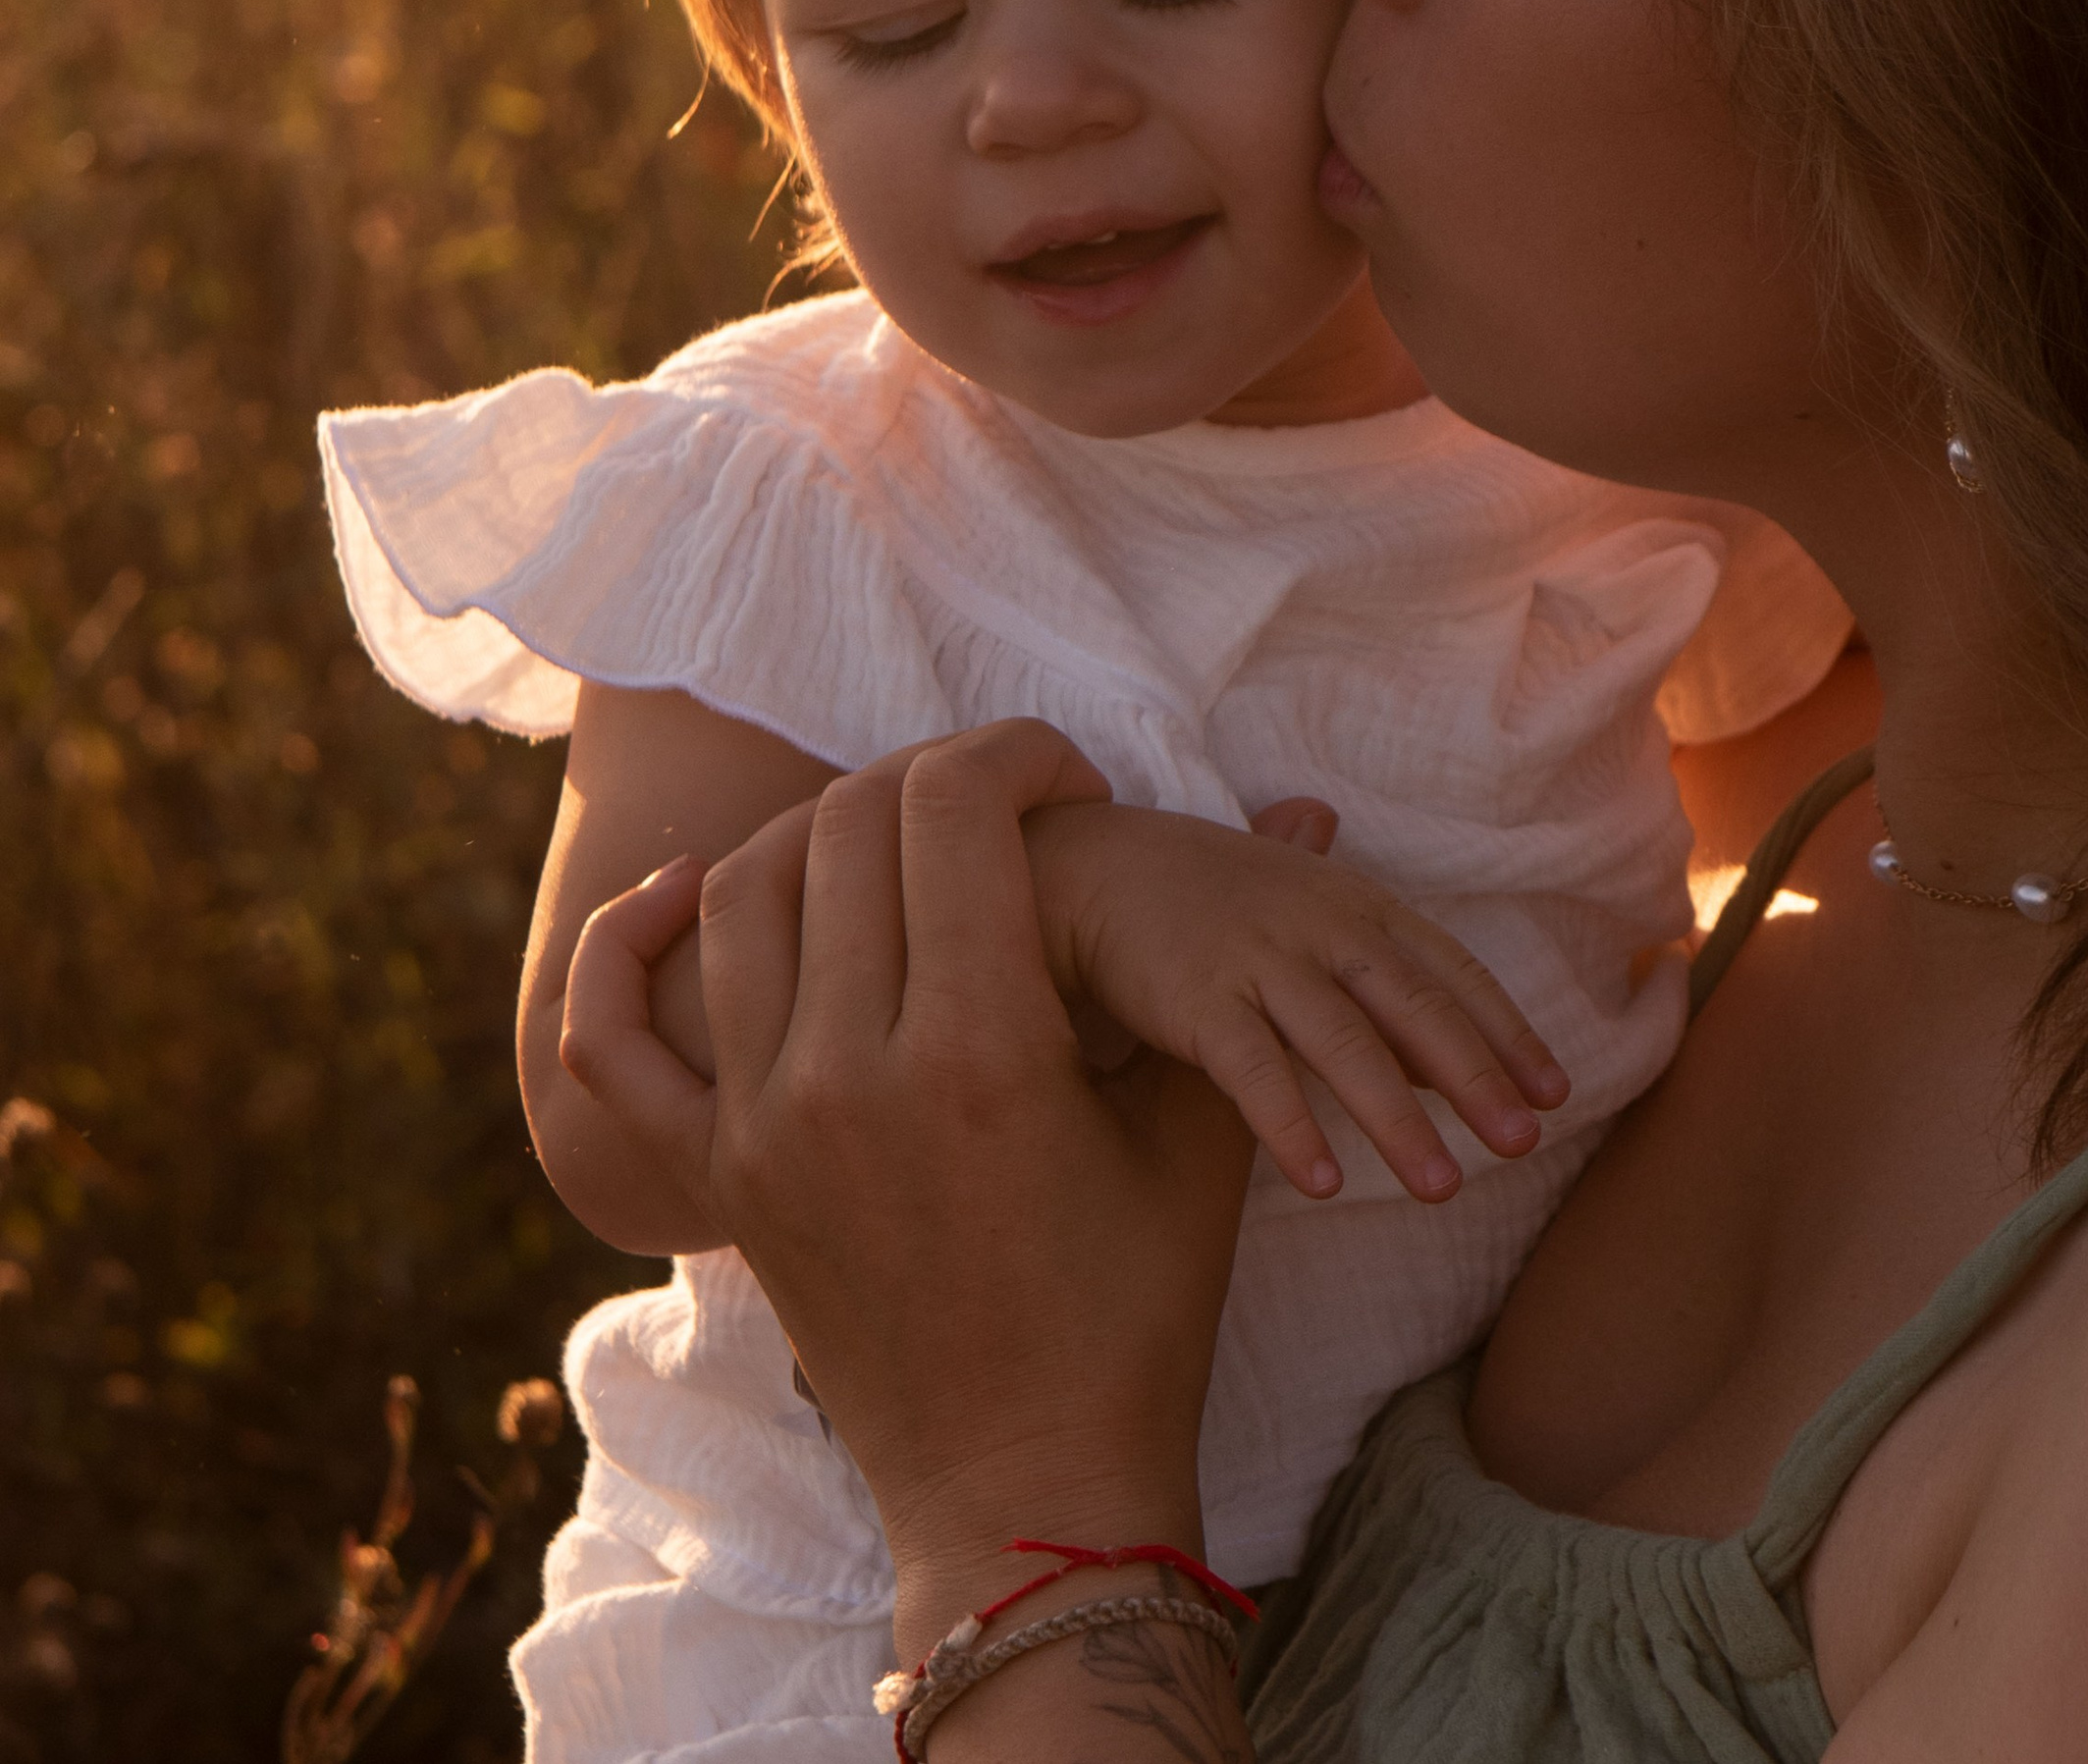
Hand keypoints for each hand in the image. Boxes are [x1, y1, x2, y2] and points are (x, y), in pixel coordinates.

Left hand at [690, 722, 1254, 1649]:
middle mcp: (852, 1074)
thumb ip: (1224, 970)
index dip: (1017, 753)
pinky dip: (624, 948)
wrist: (1027, 1493)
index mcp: (981, 1052)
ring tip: (893, 842)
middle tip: (995, 802)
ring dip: (817, 834)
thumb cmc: (1135, 1316)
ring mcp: (766, 1127)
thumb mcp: (1196, 1135)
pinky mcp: (720, 1177)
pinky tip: (678, 894)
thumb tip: (1313, 805)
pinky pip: (615, 1039)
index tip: (1070, 779)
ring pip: (743, 893)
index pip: (956, 808)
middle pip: (850, 826)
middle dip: (932, 777)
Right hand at [1023, 795, 1569, 1204]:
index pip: (1450, 972)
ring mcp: (1259, 961)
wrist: (1094, 866)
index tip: (1556, 1093)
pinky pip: (1253, 1072)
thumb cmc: (1208, 894)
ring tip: (1443, 1189)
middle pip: (1413, 1008)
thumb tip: (1453, 1029)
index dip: (1505, 1032)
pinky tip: (1324, 1184)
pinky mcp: (1198, 1000)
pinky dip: (1291, 1127)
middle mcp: (1320, 927)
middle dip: (1475, 1077)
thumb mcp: (1303, 901)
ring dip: (1398, 1120)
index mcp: (1355, 905)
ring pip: (1344, 1046)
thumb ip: (1373, 948)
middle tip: (1525, 1145)